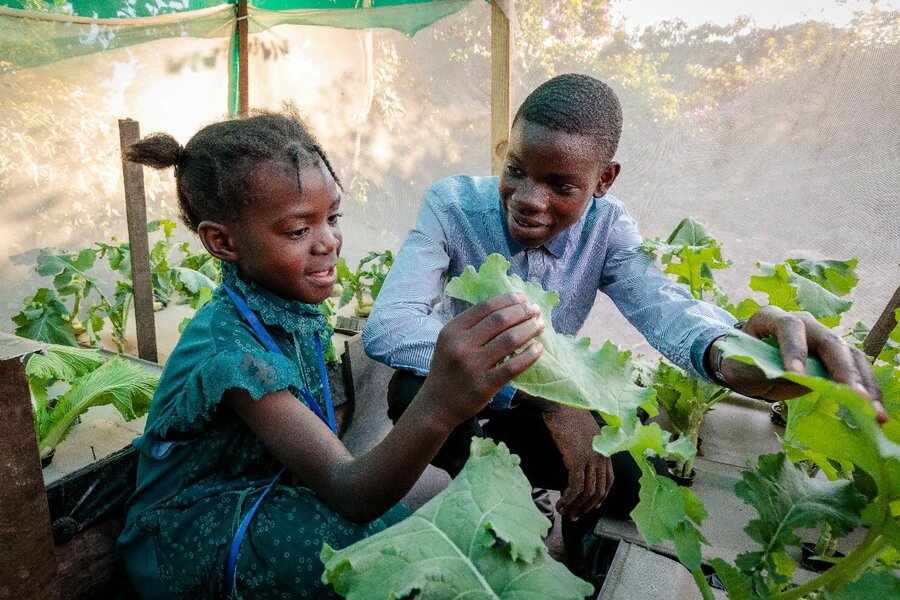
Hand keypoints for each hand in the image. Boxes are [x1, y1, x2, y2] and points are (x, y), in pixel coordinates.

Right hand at [421, 293, 543, 428]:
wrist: (437, 404)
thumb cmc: (449, 369)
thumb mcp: (450, 342)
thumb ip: (472, 327)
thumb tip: (507, 309)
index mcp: (452, 330)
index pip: (485, 307)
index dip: (508, 300)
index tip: (523, 298)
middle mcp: (460, 345)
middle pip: (499, 320)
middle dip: (522, 312)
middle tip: (536, 310)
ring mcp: (472, 365)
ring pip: (509, 340)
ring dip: (529, 329)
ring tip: (540, 325)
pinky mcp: (483, 385)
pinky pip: (512, 366)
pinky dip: (529, 355)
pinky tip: (538, 349)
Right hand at [522, 394, 612, 520]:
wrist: (560, 404)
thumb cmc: (568, 414)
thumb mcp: (584, 431)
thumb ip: (587, 446)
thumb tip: (579, 458)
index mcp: (604, 449)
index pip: (609, 479)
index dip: (602, 496)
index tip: (593, 506)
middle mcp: (601, 456)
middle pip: (599, 489)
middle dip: (587, 506)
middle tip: (576, 516)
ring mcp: (591, 459)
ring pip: (587, 491)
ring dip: (576, 506)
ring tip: (565, 512)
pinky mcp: (578, 460)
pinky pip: (576, 486)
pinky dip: (569, 498)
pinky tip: (561, 503)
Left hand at [713, 306, 885, 421]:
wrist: (747, 363)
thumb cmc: (741, 362)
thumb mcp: (740, 368)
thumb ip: (761, 370)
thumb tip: (791, 377)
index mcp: (772, 318)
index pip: (788, 326)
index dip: (794, 348)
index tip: (794, 373)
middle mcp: (802, 322)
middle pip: (828, 340)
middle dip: (843, 370)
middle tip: (854, 396)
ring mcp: (821, 336)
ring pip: (850, 354)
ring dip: (864, 384)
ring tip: (873, 411)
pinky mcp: (834, 354)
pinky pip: (856, 367)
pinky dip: (866, 388)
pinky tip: (874, 410)